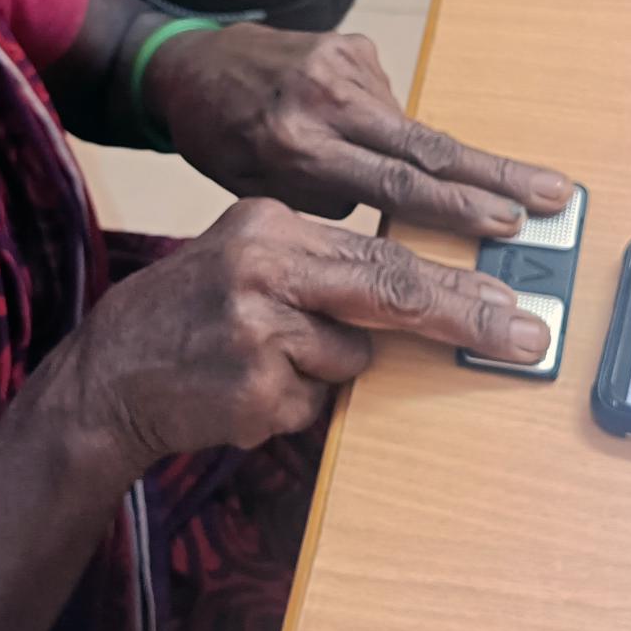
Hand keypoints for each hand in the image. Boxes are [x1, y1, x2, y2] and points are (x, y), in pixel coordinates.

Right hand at [66, 199, 551, 467]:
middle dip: (466, 316)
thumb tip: (415, 293)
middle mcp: (265, 264)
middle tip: (525, 335)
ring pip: (348, 360)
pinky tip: (240, 391)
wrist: (106, 374)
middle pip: (391, 290)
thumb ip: (320, 266)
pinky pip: (311, 406)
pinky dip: (287, 407)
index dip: (454, 279)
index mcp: (269, 222)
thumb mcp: (246, 259)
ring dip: (318, 374)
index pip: (383, 251)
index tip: (507, 299)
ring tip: (255, 362)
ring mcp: (257, 328)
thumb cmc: (188, 314)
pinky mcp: (252, 387)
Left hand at [147, 25, 571, 235]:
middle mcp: (325, 100)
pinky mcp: (351, 44)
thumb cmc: (221, 141)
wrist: (188, 67)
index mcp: (297, 148)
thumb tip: (403, 216)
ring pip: (408, 127)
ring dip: (428, 157)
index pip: (394, 185)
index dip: (455, 206)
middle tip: (553, 194)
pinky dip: (378, 123)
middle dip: (495, 176)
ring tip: (409, 163)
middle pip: (427, 147)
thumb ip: (329, 202)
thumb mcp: (260, 191)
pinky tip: (344, 123)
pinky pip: (386, 101)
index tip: (506, 222)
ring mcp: (342, 64)